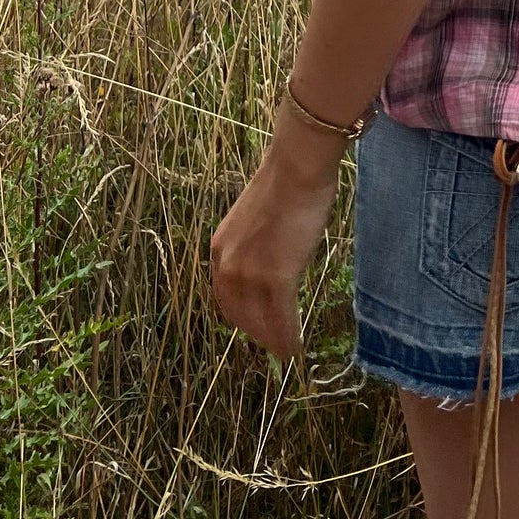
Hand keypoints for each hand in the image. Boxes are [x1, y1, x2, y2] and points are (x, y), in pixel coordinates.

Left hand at [210, 111, 344, 359]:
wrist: (298, 167)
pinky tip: (296, 348)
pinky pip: (282, 320)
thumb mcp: (256, 219)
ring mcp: (251, 274)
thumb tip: (273, 257)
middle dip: (255, 333)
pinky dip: (288, 339)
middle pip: (238, 315)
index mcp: (220, 249)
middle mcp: (228, 266)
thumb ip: (256, 244)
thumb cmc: (286, 182)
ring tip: (286, 351)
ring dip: (273, 341)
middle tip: (272, 344)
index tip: (255, 325)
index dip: (241, 316)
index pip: (225, 296)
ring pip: (259, 322)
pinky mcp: (276, 278)